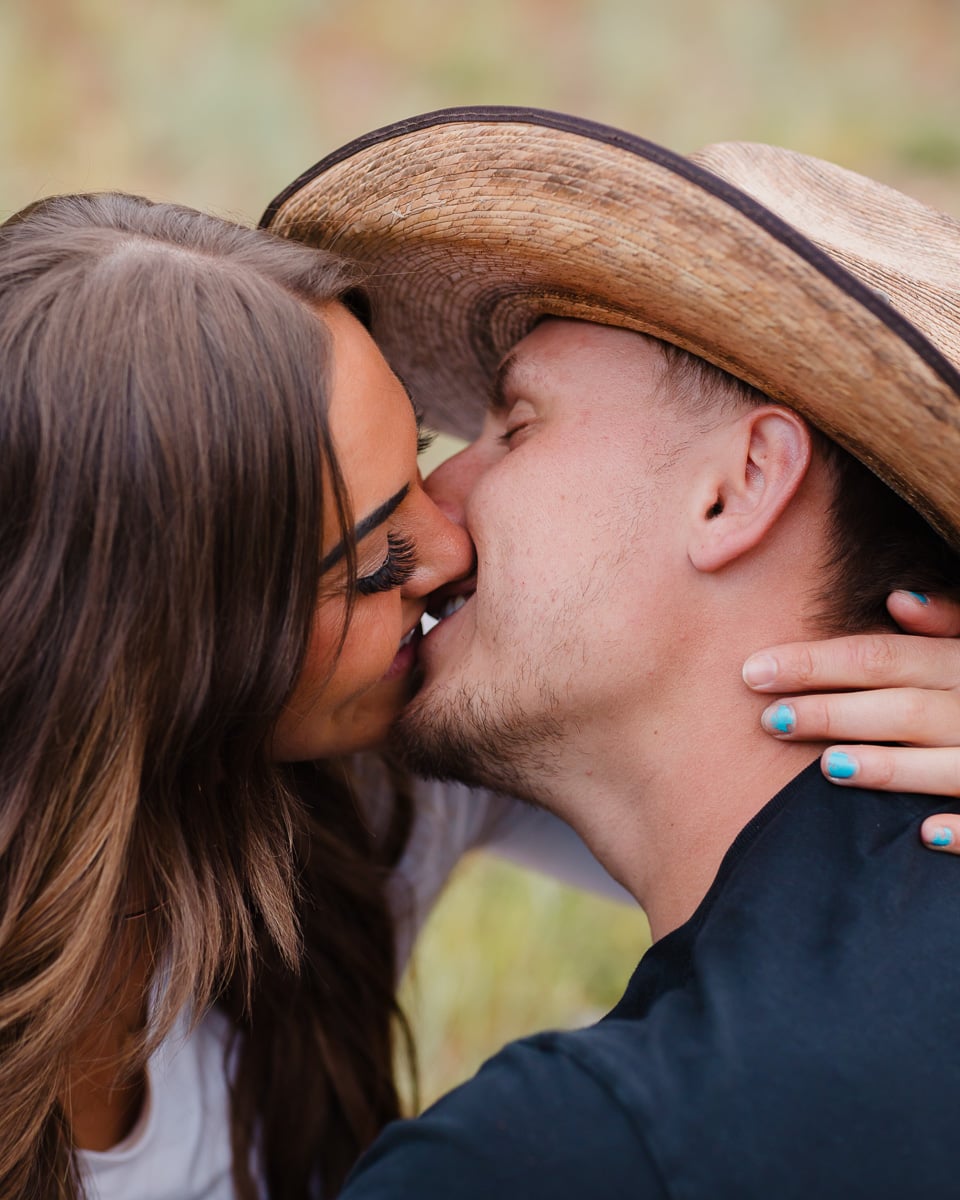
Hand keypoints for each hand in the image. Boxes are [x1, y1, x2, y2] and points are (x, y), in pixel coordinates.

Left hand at [743, 591, 959, 849]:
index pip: (881, 657)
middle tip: (768, 719)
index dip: (816, 662)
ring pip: (947, 764)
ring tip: (826, 768)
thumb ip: (951, 622)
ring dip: (890, 767)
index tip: (753, 670)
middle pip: (901, 707)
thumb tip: (898, 598)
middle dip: (833, 711)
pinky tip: (924, 835)